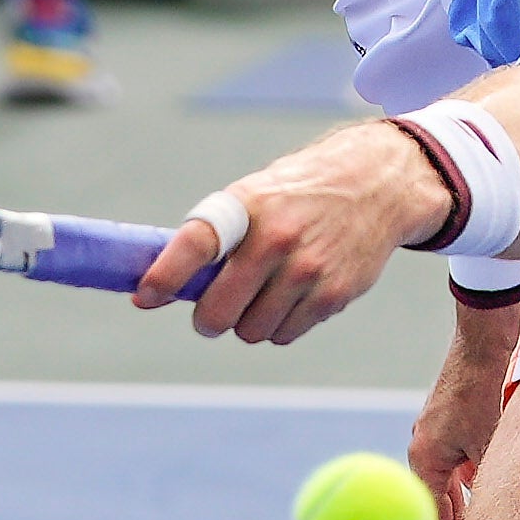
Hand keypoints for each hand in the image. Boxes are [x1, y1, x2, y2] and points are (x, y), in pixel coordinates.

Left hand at [131, 118, 447, 342]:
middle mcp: (277, 238)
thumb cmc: (298, 195)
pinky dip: (279, 325)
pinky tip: (291, 297)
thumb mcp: (255, 195)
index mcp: (248, 206)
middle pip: (219, 312)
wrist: (376, 185)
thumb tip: (165, 286)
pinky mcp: (333, 295)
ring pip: (251, 331)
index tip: (144, 297)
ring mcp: (308, 270)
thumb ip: (218, 236)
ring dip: (247, 322)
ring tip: (262, 296)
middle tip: (211, 312)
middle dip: (208, 319)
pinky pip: (284, 334)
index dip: (164, 275)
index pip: (196, 244)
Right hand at [408, 306, 519, 519]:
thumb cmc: (486, 387)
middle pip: (442, 505)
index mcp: (425, 459)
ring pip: (456, 485)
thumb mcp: (491, 445)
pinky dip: (479, 480)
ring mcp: (441, 435)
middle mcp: (427, 449)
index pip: (433, 519)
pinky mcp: (457, 422)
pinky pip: (464, 463)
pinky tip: (504, 487)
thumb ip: (488, 487)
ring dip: (474, 505)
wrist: (488, 333)